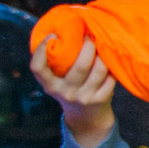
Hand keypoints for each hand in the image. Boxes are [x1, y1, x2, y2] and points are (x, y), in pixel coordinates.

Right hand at [30, 33, 116, 147]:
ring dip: (102, 54)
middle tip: (89, 35)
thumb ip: (57, 63)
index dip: (41, 50)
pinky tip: (109, 60)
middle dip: (88, 46)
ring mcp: (84, 98)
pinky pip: (110, 77)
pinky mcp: (101, 100)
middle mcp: (66, 93)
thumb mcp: (58, 80)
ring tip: (101, 45)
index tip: (51, 36)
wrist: (87, 118)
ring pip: (99, 70)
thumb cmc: (70, 89)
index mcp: (50, 86)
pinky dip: (111, 66)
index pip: (38, 68)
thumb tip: (63, 29)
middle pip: (79, 66)